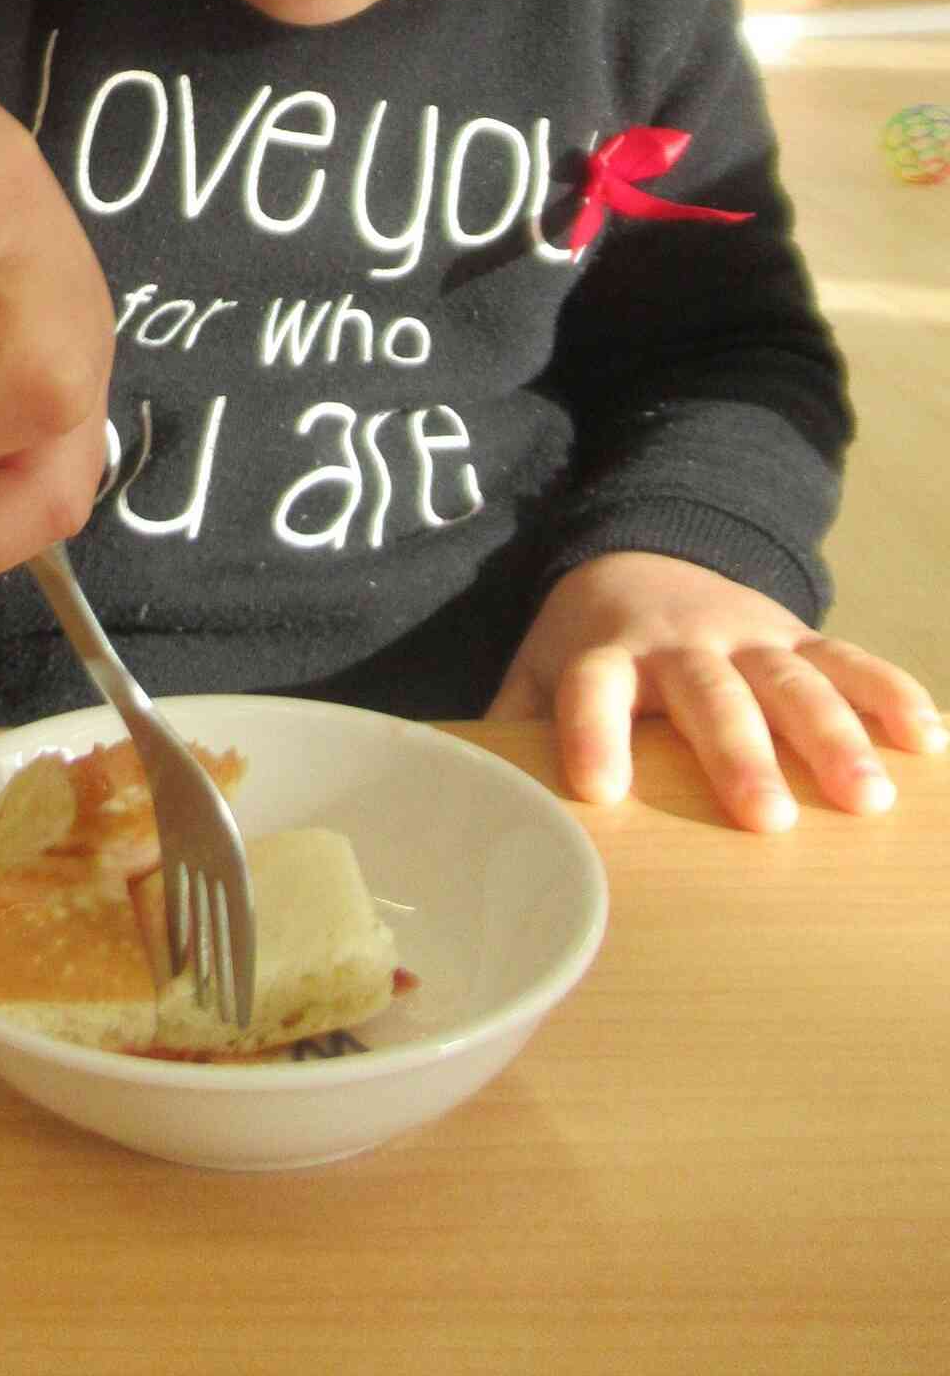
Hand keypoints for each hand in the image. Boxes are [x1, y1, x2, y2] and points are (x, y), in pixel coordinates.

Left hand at [489, 550, 946, 829]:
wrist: (643, 556)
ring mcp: (747, 636)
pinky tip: (928, 740)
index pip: (590, 690)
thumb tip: (471, 800)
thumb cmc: (589, 646)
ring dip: (832, 735)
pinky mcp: (798, 637)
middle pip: (709, 694)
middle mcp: (678, 643)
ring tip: (865, 798)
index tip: (599, 790)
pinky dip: (890, 694)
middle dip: (739, 753)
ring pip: (792, 681)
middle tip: (767, 819)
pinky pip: (850, 661)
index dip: (590, 734)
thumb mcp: (539, 673)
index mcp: (604, 654)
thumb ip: (513, 730)